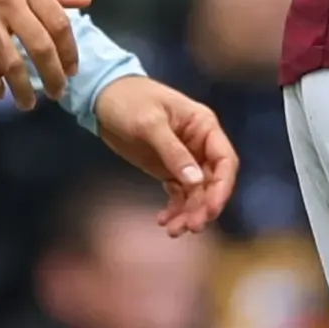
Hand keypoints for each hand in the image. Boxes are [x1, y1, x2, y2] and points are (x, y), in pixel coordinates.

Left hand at [94, 73, 239, 235]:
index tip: (211, 209)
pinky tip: (162, 220)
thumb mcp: (150, 123)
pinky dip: (174, 209)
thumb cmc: (129, 100)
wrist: (103, 97)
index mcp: (204, 126)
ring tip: (173, 230)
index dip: (222, 187)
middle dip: (203, 206)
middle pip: (212, 182)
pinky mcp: (167, 169)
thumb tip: (195, 182)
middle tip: (191, 226)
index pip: (225, 161)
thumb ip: (173, 152)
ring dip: (188, 213)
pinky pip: (179, 194)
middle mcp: (200, 144)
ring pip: (196, 193)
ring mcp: (184, 158)